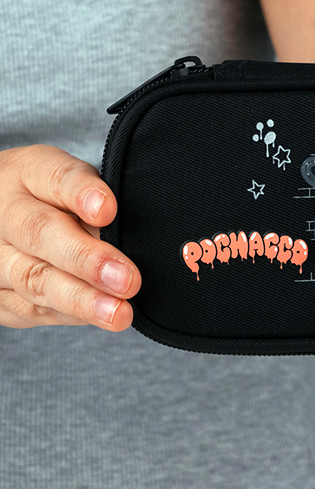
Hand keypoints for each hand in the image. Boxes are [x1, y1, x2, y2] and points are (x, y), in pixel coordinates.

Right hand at [0, 145, 140, 330]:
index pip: (55, 177)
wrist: (8, 217)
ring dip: (80, 300)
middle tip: (127, 280)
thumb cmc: (58, 197)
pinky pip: (28, 308)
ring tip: (118, 313)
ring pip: (33, 280)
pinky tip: (98, 316)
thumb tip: (129, 230)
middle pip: (39, 234)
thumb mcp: (78, 181)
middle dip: (86, 259)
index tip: (108, 210)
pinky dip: (68, 314)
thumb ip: (96, 199)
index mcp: (26, 172)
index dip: (82, 193)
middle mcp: (2, 214)